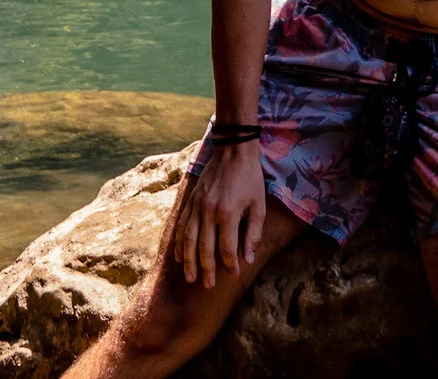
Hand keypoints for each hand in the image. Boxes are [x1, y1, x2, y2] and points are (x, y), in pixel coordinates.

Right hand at [171, 140, 264, 284]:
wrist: (232, 151)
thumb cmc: (249, 179)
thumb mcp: (258, 206)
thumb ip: (253, 234)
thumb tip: (248, 259)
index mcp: (228, 214)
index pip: (226, 248)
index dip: (230, 264)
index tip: (233, 275)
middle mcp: (208, 212)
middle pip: (204, 248)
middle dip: (206, 269)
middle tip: (207, 286)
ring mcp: (196, 206)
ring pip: (188, 239)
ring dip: (188, 261)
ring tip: (190, 278)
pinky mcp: (190, 201)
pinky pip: (181, 225)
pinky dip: (178, 243)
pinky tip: (179, 256)